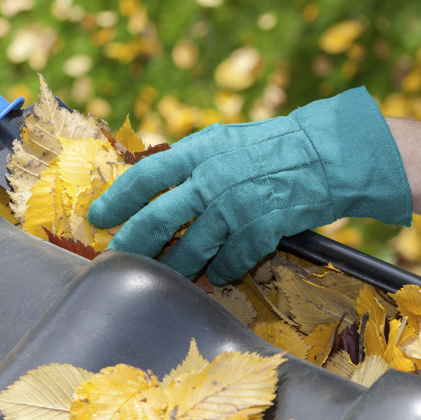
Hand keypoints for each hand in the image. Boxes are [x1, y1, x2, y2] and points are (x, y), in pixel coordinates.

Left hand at [87, 87, 411, 284]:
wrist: (322, 155)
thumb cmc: (266, 148)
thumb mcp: (220, 141)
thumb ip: (186, 162)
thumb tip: (149, 185)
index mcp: (197, 152)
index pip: (146, 177)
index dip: (117, 199)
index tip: (98, 218)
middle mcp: (211, 180)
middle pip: (159, 220)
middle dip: (133, 245)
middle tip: (116, 259)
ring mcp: (235, 207)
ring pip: (191, 250)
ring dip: (173, 269)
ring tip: (161, 277)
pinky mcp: (260, 231)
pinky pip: (228, 263)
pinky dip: (219, 272)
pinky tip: (215, 275)